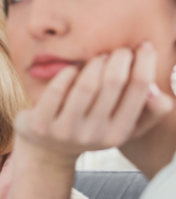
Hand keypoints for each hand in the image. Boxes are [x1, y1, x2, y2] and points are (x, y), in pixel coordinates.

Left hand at [15, 43, 172, 165]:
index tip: (144, 47)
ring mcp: (65, 131)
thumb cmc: (93, 128)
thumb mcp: (124, 126)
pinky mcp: (40, 125)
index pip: (140, 89)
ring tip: (99, 59)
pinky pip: (56, 90)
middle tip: (119, 52)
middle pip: (113, 82)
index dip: (145, 61)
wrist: (49, 151)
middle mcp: (93, 134)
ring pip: (86, 85)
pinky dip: (67, 73)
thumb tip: (159, 94)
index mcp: (119, 133)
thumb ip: (150, 111)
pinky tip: (72, 70)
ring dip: (95, 63)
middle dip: (120, 57)